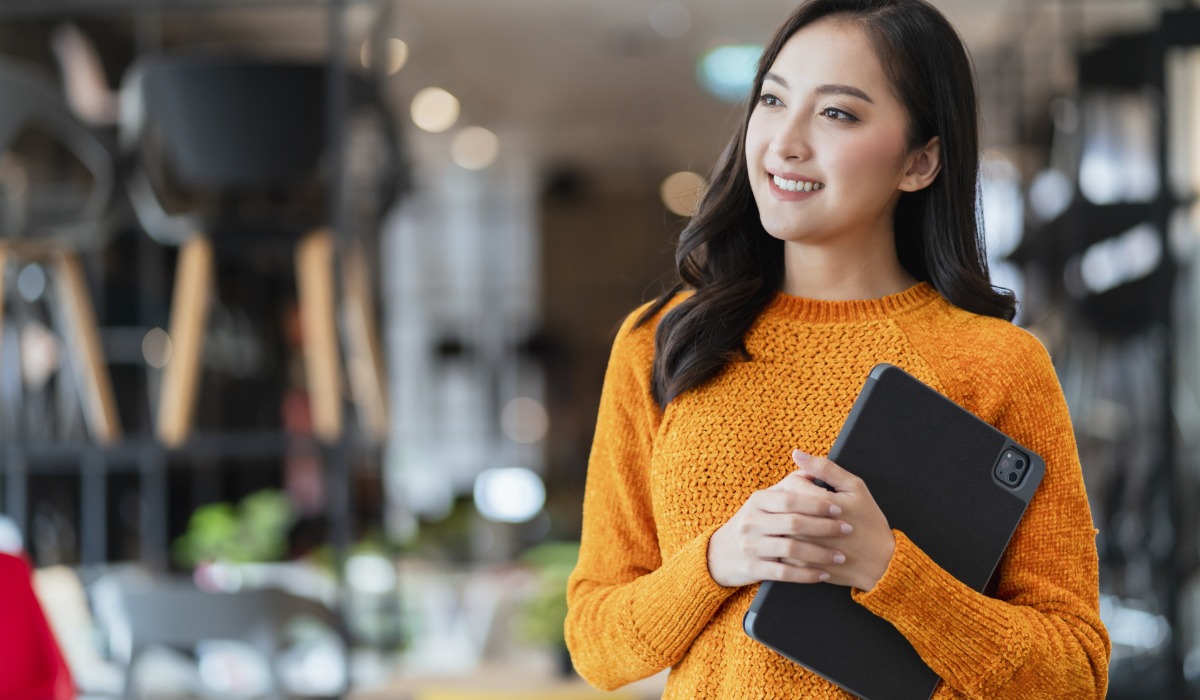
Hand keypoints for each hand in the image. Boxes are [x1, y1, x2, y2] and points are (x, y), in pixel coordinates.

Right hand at [707, 464, 851, 587]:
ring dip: (820, 554)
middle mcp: (752, 521)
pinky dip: (807, 574)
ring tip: (840, 556)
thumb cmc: (752, 524)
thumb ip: (789, 485)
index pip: (791, 499)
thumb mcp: (762, 501)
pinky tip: (823, 574)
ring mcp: (751, 546)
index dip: (817, 503)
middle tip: (847, 529)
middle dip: (824, 527)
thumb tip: (814, 467)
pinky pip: (784, 573)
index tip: (840, 508)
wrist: (718, 554)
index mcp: (758, 501)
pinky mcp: (753, 568)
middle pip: (793, 523)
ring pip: (791, 549)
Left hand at [791, 450, 895, 590]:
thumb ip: (825, 468)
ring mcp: (806, 550)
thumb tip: (797, 453)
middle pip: (783, 506)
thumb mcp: (855, 488)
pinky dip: (788, 540)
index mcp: (824, 505)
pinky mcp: (802, 567)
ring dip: (786, 521)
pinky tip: (802, 538)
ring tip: (803, 520)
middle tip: (807, 506)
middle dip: (791, 502)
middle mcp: (811, 528)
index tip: (812, 488)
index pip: (793, 484)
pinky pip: (783, 548)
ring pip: (780, 527)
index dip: (800, 482)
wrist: (880, 562)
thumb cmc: (868, 520)